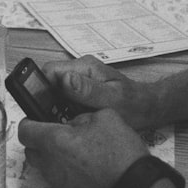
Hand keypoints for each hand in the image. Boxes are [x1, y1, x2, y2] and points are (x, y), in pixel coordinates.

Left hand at [18, 109, 148, 187]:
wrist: (136, 184)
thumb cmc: (121, 155)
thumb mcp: (104, 117)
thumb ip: (81, 116)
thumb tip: (73, 122)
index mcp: (55, 141)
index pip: (25, 130)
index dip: (30, 121)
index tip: (37, 118)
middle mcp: (52, 164)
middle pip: (30, 150)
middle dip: (39, 139)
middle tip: (56, 132)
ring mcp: (59, 182)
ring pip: (44, 165)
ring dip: (52, 155)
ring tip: (73, 148)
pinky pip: (58, 179)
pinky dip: (64, 170)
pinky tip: (82, 164)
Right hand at [42, 55, 157, 129]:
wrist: (146, 107)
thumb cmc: (133, 103)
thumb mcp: (111, 99)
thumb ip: (88, 90)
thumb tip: (66, 79)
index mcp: (85, 67)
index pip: (50, 70)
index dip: (42, 87)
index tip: (41, 105)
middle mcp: (80, 70)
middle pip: (50, 81)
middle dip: (48, 99)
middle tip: (54, 116)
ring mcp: (80, 80)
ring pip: (55, 91)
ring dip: (56, 106)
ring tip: (65, 119)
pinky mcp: (81, 91)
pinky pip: (64, 98)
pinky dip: (64, 109)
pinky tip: (72, 120)